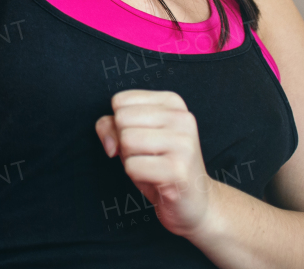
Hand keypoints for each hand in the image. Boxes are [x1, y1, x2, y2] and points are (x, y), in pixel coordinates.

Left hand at [94, 89, 214, 237]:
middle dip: (124, 142)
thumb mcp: (133, 136)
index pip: (120, 101)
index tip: (140, 139)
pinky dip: (136, 176)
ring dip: (130, 159)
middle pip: (121, 119)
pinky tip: (156, 179)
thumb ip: (111, 125)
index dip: (119, 124)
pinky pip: (132, 166)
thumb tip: (110, 142)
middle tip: (147, 155)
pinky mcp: (178, 170)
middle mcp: (182, 118)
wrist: (194, 201)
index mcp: (172, 102)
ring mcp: (183, 143)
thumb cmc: (159, 165)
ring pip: (126, 141)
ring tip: (151, 166)